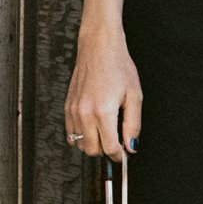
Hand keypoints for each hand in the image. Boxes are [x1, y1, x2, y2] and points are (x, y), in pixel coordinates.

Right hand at [64, 26, 140, 160]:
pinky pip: (70, 132)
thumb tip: (131, 146)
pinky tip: (94, 128)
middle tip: (118, 144)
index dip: (119, 155)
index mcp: (103, 111)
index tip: (125, 154)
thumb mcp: (135, 97)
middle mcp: (84, 112)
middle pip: (92, 150)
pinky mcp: (67, 105)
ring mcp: (73, 110)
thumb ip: (133, 125)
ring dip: (93, 144)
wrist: (98, 48)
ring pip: (79, 143)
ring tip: (106, 134)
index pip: (109, 147)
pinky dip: (81, 136)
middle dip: (106, 151)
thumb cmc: (118, 68)